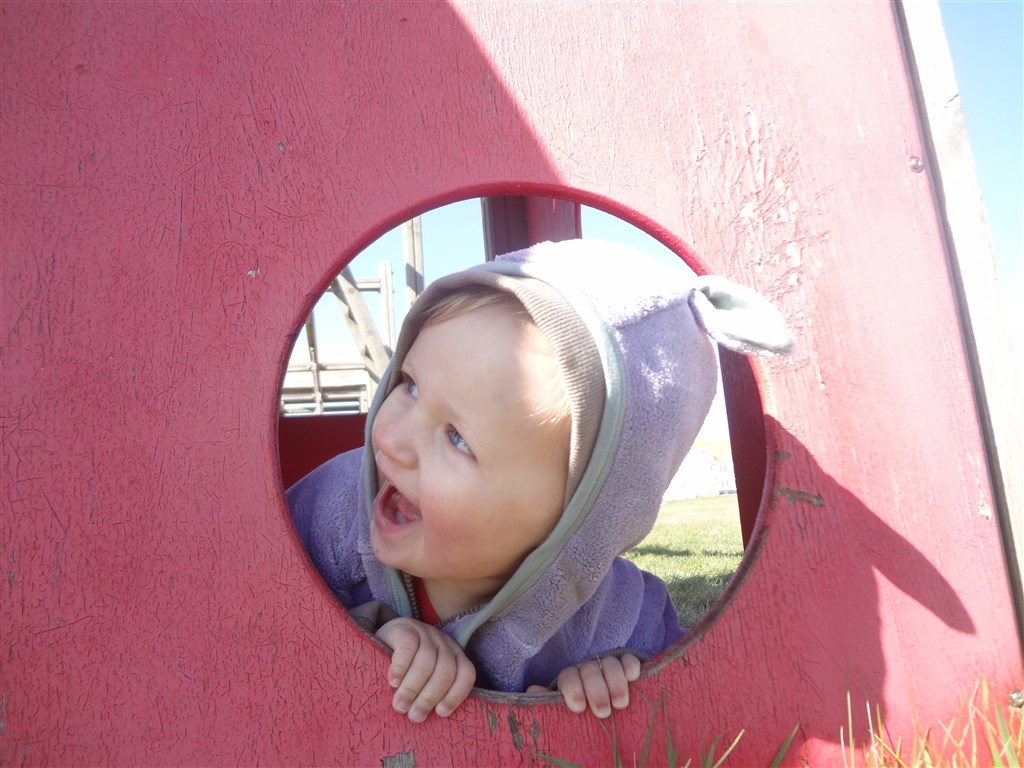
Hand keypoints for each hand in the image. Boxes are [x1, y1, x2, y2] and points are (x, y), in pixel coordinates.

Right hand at [375, 617, 475, 722]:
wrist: (387, 637)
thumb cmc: (408, 667)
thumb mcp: (426, 678)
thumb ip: (432, 692)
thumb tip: (426, 719)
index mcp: (455, 657)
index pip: (466, 675)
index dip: (456, 695)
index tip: (440, 713)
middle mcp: (445, 644)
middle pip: (445, 672)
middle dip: (429, 697)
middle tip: (414, 716)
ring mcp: (426, 633)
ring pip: (426, 663)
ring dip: (412, 688)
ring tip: (400, 705)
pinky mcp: (406, 628)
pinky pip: (408, 647)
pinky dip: (401, 667)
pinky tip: (393, 681)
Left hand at [526, 653, 640, 717]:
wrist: (605, 714)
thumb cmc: (581, 714)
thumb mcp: (562, 712)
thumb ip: (548, 701)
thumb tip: (532, 690)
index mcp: (570, 680)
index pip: (568, 677)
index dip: (573, 689)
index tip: (578, 708)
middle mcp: (588, 670)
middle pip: (589, 670)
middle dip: (596, 690)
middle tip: (602, 713)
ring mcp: (607, 667)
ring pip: (609, 663)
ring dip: (615, 682)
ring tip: (620, 704)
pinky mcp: (627, 667)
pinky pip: (628, 659)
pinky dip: (630, 665)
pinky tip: (633, 677)